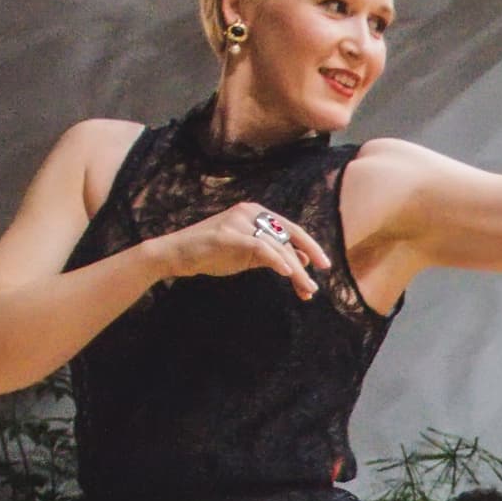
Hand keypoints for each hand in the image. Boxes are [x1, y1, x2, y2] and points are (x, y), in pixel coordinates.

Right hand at [162, 202, 328, 298]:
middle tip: (319, 280)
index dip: (310, 246)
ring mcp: (238, 222)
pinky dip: (276, 260)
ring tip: (306, 288)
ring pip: (277, 245)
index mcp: (256, 213)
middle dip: (307, 259)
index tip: (324, 265)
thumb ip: (274, 253)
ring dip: (294, 270)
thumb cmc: (213, 253)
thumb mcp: (249, 254)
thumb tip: (303, 260)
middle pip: (287, 236)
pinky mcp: (228, 236)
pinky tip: (288, 274)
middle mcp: (249, 212)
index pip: (290, 228)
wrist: (177, 254)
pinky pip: (259, 247)